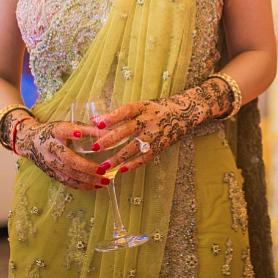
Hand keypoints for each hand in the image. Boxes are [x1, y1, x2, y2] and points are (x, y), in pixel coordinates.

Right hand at [11, 113, 104, 190]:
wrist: (30, 141)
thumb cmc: (54, 132)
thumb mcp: (68, 125)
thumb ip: (88, 128)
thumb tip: (111, 130)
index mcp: (55, 132)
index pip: (61, 131)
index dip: (69, 132)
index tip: (78, 133)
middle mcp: (50, 148)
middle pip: (68, 159)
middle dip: (86, 167)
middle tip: (103, 171)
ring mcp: (49, 163)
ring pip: (68, 174)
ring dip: (87, 180)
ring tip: (104, 181)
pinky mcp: (50, 173)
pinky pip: (66, 181)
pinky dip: (81, 185)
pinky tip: (95, 186)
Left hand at [92, 79, 233, 173]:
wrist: (183, 113)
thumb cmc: (155, 110)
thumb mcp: (140, 107)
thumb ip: (118, 115)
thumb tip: (94, 121)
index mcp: (142, 107)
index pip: (125, 111)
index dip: (112, 117)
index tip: (97, 124)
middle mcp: (149, 120)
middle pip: (128, 130)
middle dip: (110, 140)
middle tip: (95, 148)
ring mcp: (156, 134)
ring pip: (135, 147)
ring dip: (118, 157)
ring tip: (104, 166)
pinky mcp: (161, 145)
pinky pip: (146, 157)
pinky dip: (134, 164)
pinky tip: (121, 170)